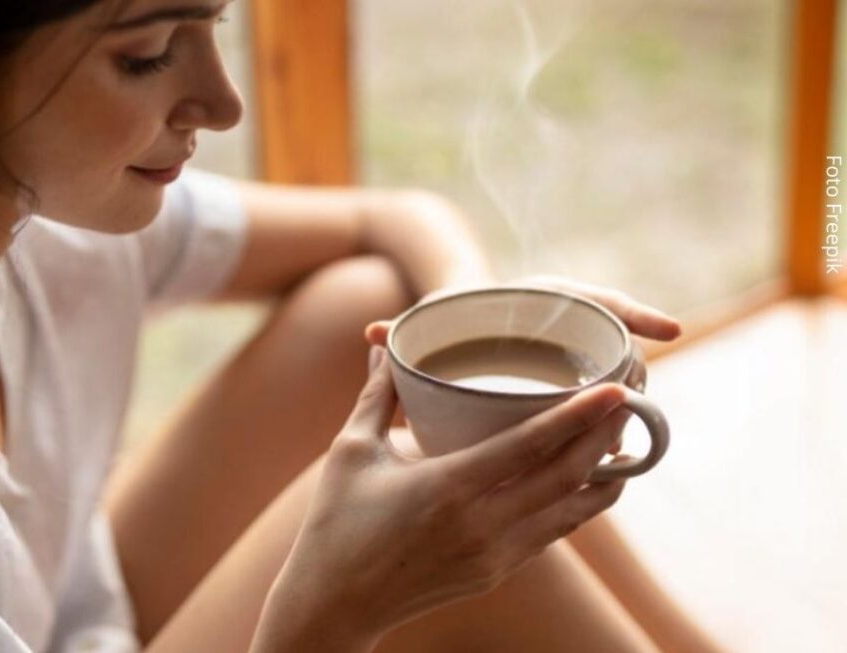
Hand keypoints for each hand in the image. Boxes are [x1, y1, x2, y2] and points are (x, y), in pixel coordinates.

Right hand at [269, 349, 631, 642]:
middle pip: (567, 477)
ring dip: (605, 471)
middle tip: (632, 396)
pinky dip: (580, 500)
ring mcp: (495, 555)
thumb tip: (387, 345)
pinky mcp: (498, 572)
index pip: (530, 448)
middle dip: (607, 435)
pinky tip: (588, 474)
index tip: (616, 389)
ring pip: (574, 511)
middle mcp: (481, 526)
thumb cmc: (335, 524)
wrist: (335, 605)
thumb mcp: (351, 452)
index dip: (578, 417)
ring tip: (623, 432)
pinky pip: (554, 530)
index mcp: (446, 489)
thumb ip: (377, 395)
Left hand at [394, 276, 681, 453]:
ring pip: (611, 375)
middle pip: (612, 341)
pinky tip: (613, 461)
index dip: (633, 312)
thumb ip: (402, 331)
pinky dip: (605, 425)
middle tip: (637, 399)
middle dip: (631, 369)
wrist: (447, 322)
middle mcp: (562, 324)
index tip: (668, 330)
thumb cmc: (439, 321)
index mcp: (536, 299)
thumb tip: (371, 334)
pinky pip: (596, 403)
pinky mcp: (567, 384)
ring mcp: (570, 354)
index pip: (595, 297)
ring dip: (623, 401)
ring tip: (623, 437)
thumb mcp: (426, 323)